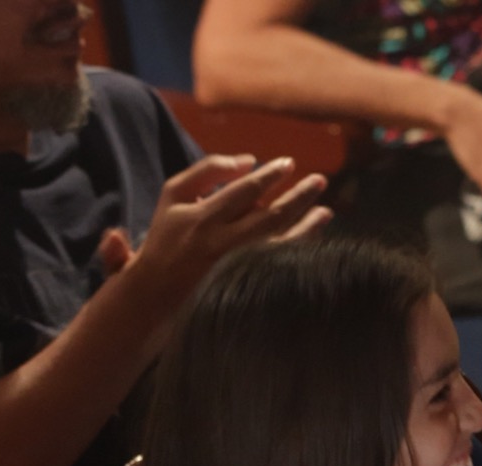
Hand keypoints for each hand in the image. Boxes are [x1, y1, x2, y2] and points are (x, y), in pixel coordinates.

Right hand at [126, 155, 332, 290]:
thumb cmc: (167, 234)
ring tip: (326, 210)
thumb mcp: (174, 194)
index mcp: (201, 217)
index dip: (271, 175)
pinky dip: (298, 246)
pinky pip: (278, 263)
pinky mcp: (242, 283)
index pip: (245, 191)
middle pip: (269, 216)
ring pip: (279, 242)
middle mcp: (220, 243)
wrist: (154, 289)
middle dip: (299, 196)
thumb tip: (249, 160)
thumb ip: (208, 170)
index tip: (289, 163)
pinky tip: (313, 235)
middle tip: (320, 181)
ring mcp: (233, 266)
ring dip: (307, 224)